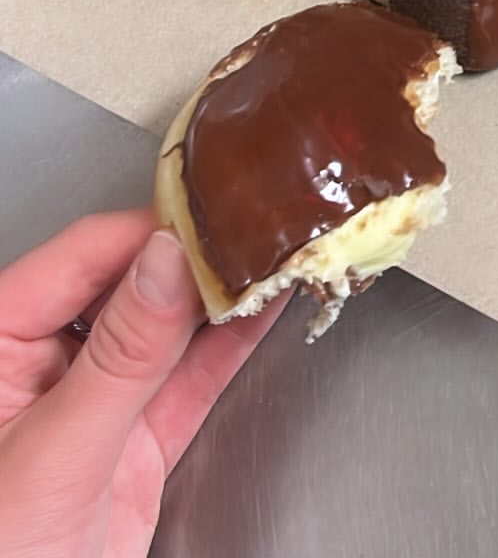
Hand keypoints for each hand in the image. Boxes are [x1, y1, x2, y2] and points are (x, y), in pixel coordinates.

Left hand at [0, 210, 284, 557]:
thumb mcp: (55, 455)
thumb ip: (120, 357)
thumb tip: (170, 260)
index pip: (84, 257)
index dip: (153, 233)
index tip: (217, 220)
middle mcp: (41, 363)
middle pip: (131, 285)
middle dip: (195, 259)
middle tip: (260, 233)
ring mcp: (90, 406)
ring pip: (166, 331)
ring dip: (221, 300)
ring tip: (278, 257)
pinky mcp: (131, 447)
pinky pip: (186, 384)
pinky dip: (227, 351)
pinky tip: (264, 313)